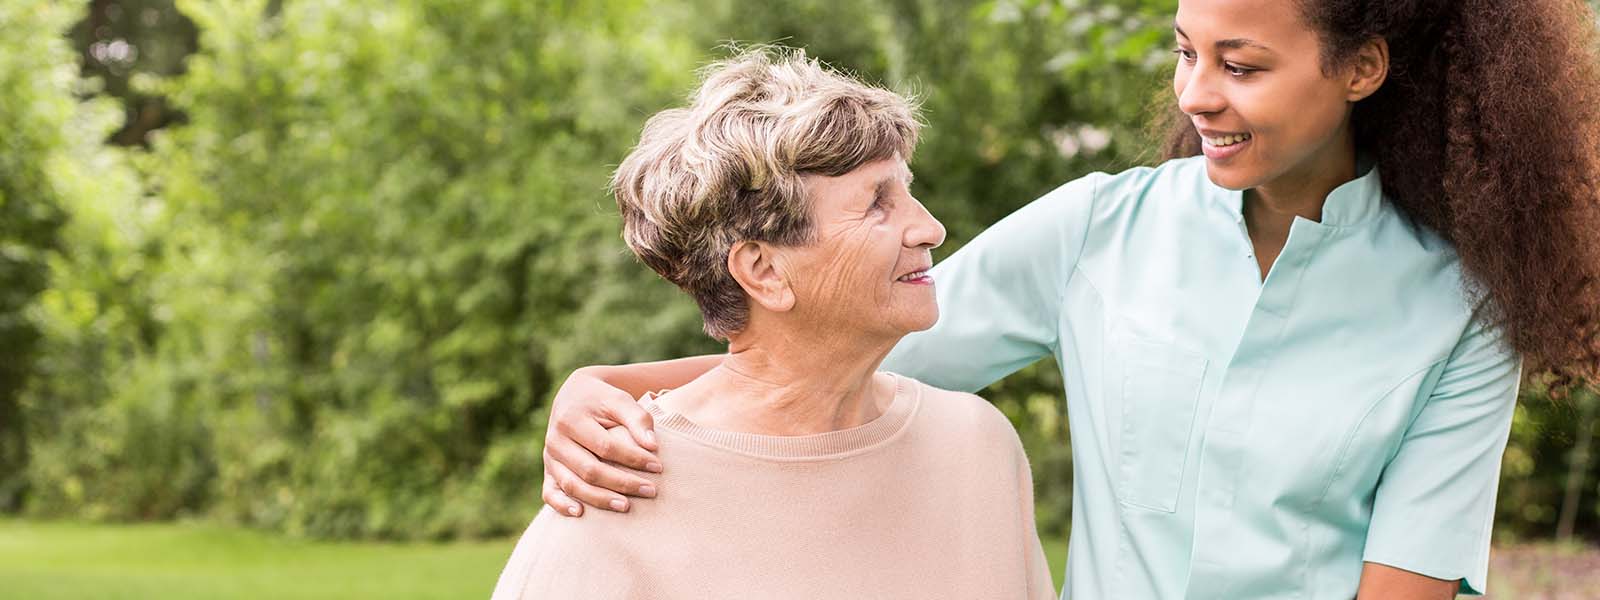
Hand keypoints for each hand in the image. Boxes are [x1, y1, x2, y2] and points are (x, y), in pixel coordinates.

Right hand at [541, 366, 661, 516]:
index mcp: (572, 420)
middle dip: (622, 483)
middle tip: (650, 491)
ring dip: (600, 499)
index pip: (605, 446)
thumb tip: (653, 446)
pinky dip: (561, 505)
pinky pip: (549, 492)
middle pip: (589, 470)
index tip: (658, 467)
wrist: (574, 395)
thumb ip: (638, 419)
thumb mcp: (619, 400)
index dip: (633, 459)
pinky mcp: (548, 470)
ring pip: (572, 485)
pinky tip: (580, 514)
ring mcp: (550, 457)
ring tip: (626, 506)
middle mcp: (556, 440)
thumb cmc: (602, 400)